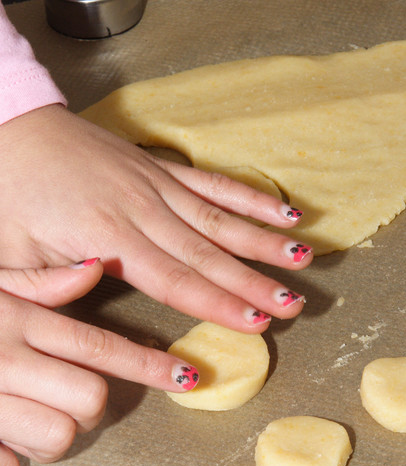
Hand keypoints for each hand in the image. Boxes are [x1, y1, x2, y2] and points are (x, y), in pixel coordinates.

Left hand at [0, 104, 311, 332]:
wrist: (9, 128)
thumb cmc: (7, 196)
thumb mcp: (6, 254)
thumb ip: (48, 284)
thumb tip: (99, 281)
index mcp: (105, 236)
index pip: (175, 280)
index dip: (219, 303)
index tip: (254, 322)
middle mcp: (140, 209)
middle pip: (208, 253)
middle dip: (254, 282)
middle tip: (293, 304)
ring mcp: (154, 184)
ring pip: (219, 218)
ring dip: (263, 240)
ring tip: (302, 259)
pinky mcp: (158, 167)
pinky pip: (212, 183)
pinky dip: (249, 196)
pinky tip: (281, 210)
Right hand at [0, 260, 200, 465]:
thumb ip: (40, 283)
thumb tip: (94, 268)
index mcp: (15, 321)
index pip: (102, 345)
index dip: (151, 364)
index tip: (185, 376)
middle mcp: (3, 360)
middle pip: (92, 398)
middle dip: (90, 404)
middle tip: (68, 395)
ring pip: (60, 437)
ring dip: (52, 433)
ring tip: (25, 414)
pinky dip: (8, 459)